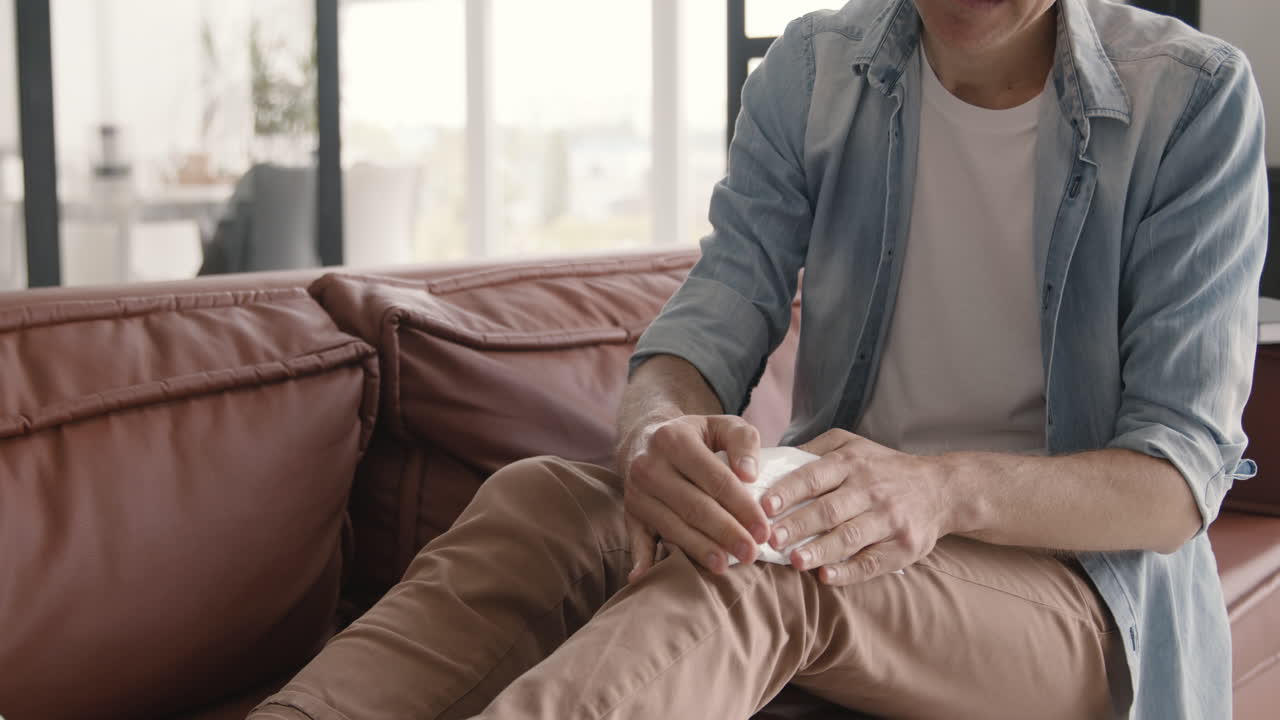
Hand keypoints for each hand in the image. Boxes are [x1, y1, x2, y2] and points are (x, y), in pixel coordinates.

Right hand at [620, 415, 772, 580]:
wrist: (647, 440)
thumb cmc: (697, 437)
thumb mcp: (722, 425)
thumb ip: (743, 441)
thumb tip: (750, 474)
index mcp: (674, 439)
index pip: (715, 479)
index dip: (742, 507)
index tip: (763, 530)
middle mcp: (649, 465)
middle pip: (694, 506)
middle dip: (726, 533)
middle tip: (751, 554)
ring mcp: (636, 492)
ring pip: (671, 526)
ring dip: (699, 549)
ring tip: (724, 566)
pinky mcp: (630, 513)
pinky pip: (637, 540)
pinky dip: (641, 561)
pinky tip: (646, 578)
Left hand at [762, 429, 953, 585]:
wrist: (940, 488)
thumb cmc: (882, 467)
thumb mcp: (851, 444)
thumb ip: (814, 450)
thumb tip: (771, 460)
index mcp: (851, 463)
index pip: (814, 476)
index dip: (788, 491)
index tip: (764, 505)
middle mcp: (870, 489)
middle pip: (829, 509)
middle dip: (798, 525)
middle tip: (771, 539)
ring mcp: (890, 518)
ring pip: (850, 537)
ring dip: (821, 550)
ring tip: (795, 561)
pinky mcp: (904, 545)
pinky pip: (874, 562)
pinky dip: (850, 571)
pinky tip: (827, 576)